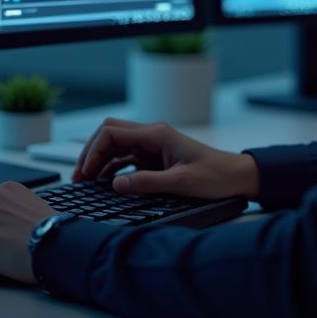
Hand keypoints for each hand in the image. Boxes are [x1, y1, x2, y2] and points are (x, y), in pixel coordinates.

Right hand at [73, 118, 259, 200]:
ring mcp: (152, 146)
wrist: (238, 177)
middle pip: (109, 134)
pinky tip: (105, 184)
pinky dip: (112, 169)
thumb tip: (115, 185)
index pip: (112, 132)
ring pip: (115, 146)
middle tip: (78, 177)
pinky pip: (126, 159)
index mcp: (157, 134)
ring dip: (99, 161)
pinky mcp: (154, 158)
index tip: (85, 173)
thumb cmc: (216, 176)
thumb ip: (147, 183)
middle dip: (90, 152)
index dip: (93, 151)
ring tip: (85, 183)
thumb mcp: (181, 183)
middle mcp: (152, 136)